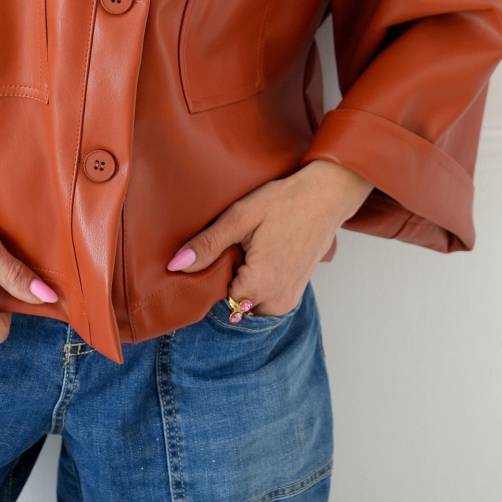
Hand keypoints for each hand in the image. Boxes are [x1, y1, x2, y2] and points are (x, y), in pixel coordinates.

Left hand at [164, 160, 373, 317]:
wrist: (326, 196)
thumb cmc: (284, 202)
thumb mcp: (240, 217)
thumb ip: (208, 245)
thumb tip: (175, 266)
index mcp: (260, 285)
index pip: (218, 299)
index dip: (213, 277)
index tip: (219, 254)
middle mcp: (276, 301)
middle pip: (233, 305)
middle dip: (228, 282)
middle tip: (236, 249)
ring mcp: (289, 300)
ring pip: (249, 305)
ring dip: (243, 285)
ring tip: (248, 251)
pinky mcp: (296, 294)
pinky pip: (265, 301)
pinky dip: (258, 285)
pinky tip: (261, 256)